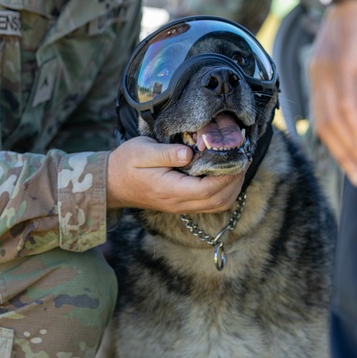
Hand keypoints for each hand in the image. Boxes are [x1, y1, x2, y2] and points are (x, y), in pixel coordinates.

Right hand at [106, 136, 243, 212]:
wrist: (112, 183)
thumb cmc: (125, 163)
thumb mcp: (141, 151)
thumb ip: (165, 153)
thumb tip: (188, 153)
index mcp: (171, 190)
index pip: (208, 189)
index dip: (227, 175)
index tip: (238, 157)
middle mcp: (179, 203)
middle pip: (219, 200)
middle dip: (235, 181)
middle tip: (244, 157)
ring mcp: (181, 206)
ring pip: (217, 205)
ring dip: (233, 187)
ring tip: (238, 165)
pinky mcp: (182, 203)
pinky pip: (210, 203)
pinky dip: (224, 191)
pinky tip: (225, 174)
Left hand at [308, 0, 356, 187]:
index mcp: (322, 74)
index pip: (325, 118)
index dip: (338, 144)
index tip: (353, 165)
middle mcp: (317, 75)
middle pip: (326, 125)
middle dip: (343, 155)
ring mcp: (327, 70)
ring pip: (335, 119)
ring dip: (352, 147)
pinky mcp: (341, 64)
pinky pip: (346, 103)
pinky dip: (355, 127)